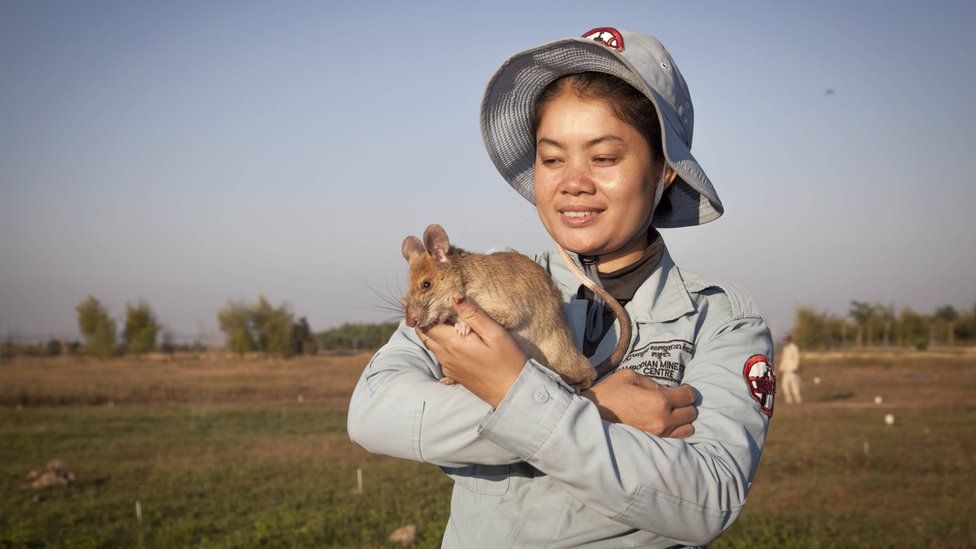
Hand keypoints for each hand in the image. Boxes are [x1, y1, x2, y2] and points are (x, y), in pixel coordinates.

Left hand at [416, 296, 526, 407]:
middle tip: (419, 305)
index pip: (426, 324)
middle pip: (425, 335)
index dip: (420, 311)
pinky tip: (451, 337)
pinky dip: (440, 343)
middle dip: (422, 320)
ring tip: (435, 317)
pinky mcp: (455, 375)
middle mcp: (446, 356)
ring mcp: (449, 367)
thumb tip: (454, 297)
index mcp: (453, 344)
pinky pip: (441, 356)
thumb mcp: (494, 334)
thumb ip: (473, 315)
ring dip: (431, 332)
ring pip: (432, 345)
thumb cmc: (508, 362)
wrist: (513, 393)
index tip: (413, 299)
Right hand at [581, 369, 697, 437]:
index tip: (681, 389)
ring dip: (682, 420)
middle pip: (691, 413)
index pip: (689, 396)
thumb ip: (652, 382)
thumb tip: (665, 390)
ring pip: (688, 429)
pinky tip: (664, 425)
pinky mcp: (654, 445)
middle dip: (685, 405)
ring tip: (670, 414)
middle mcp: (663, 420)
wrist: (590, 420)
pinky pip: (678, 440)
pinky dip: (676, 432)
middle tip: (674, 401)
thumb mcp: (628, 376)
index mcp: (659, 401)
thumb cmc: (608, 394)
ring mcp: (659, 435)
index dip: (687, 390)